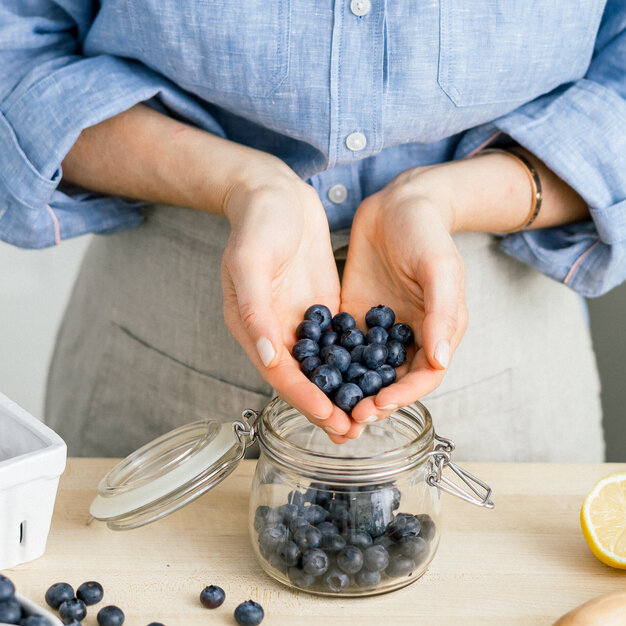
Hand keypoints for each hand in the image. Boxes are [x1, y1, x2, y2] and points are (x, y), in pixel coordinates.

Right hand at [221, 168, 350, 435]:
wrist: (275, 192)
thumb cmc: (259, 222)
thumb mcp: (251, 260)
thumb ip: (255, 308)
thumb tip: (266, 354)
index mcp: (251, 326)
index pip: (280, 373)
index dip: (305, 399)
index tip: (330, 418)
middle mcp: (273, 332)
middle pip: (300, 381)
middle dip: (325, 408)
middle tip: (354, 432)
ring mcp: (298, 323)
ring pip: (320, 370)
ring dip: (340, 395)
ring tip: (364, 420)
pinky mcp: (319, 310)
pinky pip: (335, 346)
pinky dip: (351, 366)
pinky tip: (373, 380)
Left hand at [340, 167, 467, 425]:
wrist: (398, 202)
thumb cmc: (427, 233)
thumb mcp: (440, 268)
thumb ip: (443, 314)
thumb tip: (439, 359)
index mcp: (439, 332)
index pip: (424, 376)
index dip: (402, 396)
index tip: (377, 405)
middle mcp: (410, 338)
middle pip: (393, 383)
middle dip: (373, 404)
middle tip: (348, 417)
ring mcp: (380, 330)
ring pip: (366, 373)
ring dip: (350, 393)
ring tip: (329, 408)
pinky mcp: (355, 319)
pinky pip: (342, 349)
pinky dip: (330, 366)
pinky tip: (310, 375)